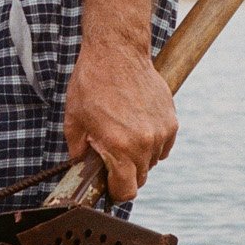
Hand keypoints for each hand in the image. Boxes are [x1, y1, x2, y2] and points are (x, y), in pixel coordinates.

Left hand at [63, 37, 177, 201]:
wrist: (117, 52)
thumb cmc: (92, 84)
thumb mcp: (74, 120)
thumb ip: (78, 152)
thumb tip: (82, 168)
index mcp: (119, 146)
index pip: (126, 191)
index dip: (115, 192)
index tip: (109, 185)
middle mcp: (144, 142)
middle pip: (140, 178)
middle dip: (125, 173)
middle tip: (111, 153)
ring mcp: (161, 132)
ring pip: (152, 162)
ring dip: (139, 157)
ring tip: (124, 134)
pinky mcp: (171, 121)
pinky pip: (163, 146)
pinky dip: (152, 143)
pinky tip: (137, 126)